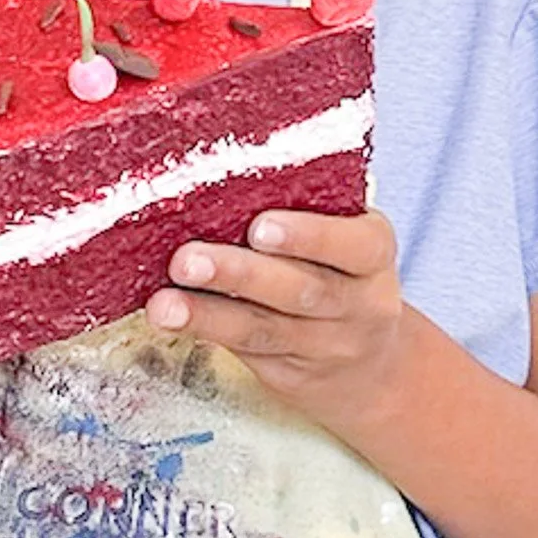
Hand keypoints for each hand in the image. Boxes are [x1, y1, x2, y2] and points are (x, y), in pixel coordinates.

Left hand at [144, 208, 409, 424]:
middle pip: (299, 289)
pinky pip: (245, 350)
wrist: (370, 365)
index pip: (353, 245)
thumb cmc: (341, 271)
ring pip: (263, 329)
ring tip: (164, 304)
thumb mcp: (347, 237)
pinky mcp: (290, 372)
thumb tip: (226, 165)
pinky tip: (171, 318)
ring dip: (207, 314)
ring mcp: (325, 345)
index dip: (308, 236)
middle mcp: (358, 304)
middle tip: (187, 259)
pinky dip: (205, 330)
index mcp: (373, 254)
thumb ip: (308, 206)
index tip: (260, 227)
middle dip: (238, 274)